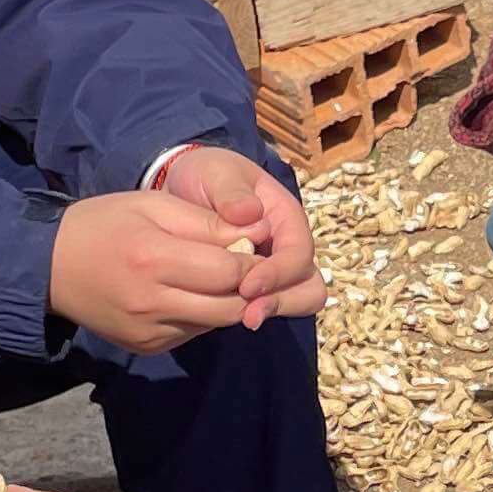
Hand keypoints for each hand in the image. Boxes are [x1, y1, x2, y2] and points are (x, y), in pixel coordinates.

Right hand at [51, 187, 270, 353]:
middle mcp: (153, 304)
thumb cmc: (102, 224)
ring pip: (216, 323)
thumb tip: (255, 234)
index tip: (253, 246)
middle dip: (248, 286)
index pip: (230, 272)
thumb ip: (205, 221)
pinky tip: (187, 293)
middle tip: (245, 264)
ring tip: (213, 275)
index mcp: (154, 259)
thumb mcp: (151, 204)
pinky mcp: (147, 347)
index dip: (251, 260)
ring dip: (227, 301)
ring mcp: (150, 332)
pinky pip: (194, 333)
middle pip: (231, 306)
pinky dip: (202, 314)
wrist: (48, 268)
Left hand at [155, 143, 326, 323]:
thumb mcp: (215, 172)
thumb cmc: (206, 176)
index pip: (298, 252)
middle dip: (283, 301)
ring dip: (274, 310)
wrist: (185, 189)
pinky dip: (251, 312)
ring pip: (296, 299)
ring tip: (245, 320)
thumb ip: (231, 191)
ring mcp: (275, 267)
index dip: (279, 273)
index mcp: (285, 216)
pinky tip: (224, 316)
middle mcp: (287, 245)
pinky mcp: (257, 285)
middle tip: (250, 315)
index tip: (247, 285)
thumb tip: (252, 213)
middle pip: (308, 284)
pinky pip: (267, 305)